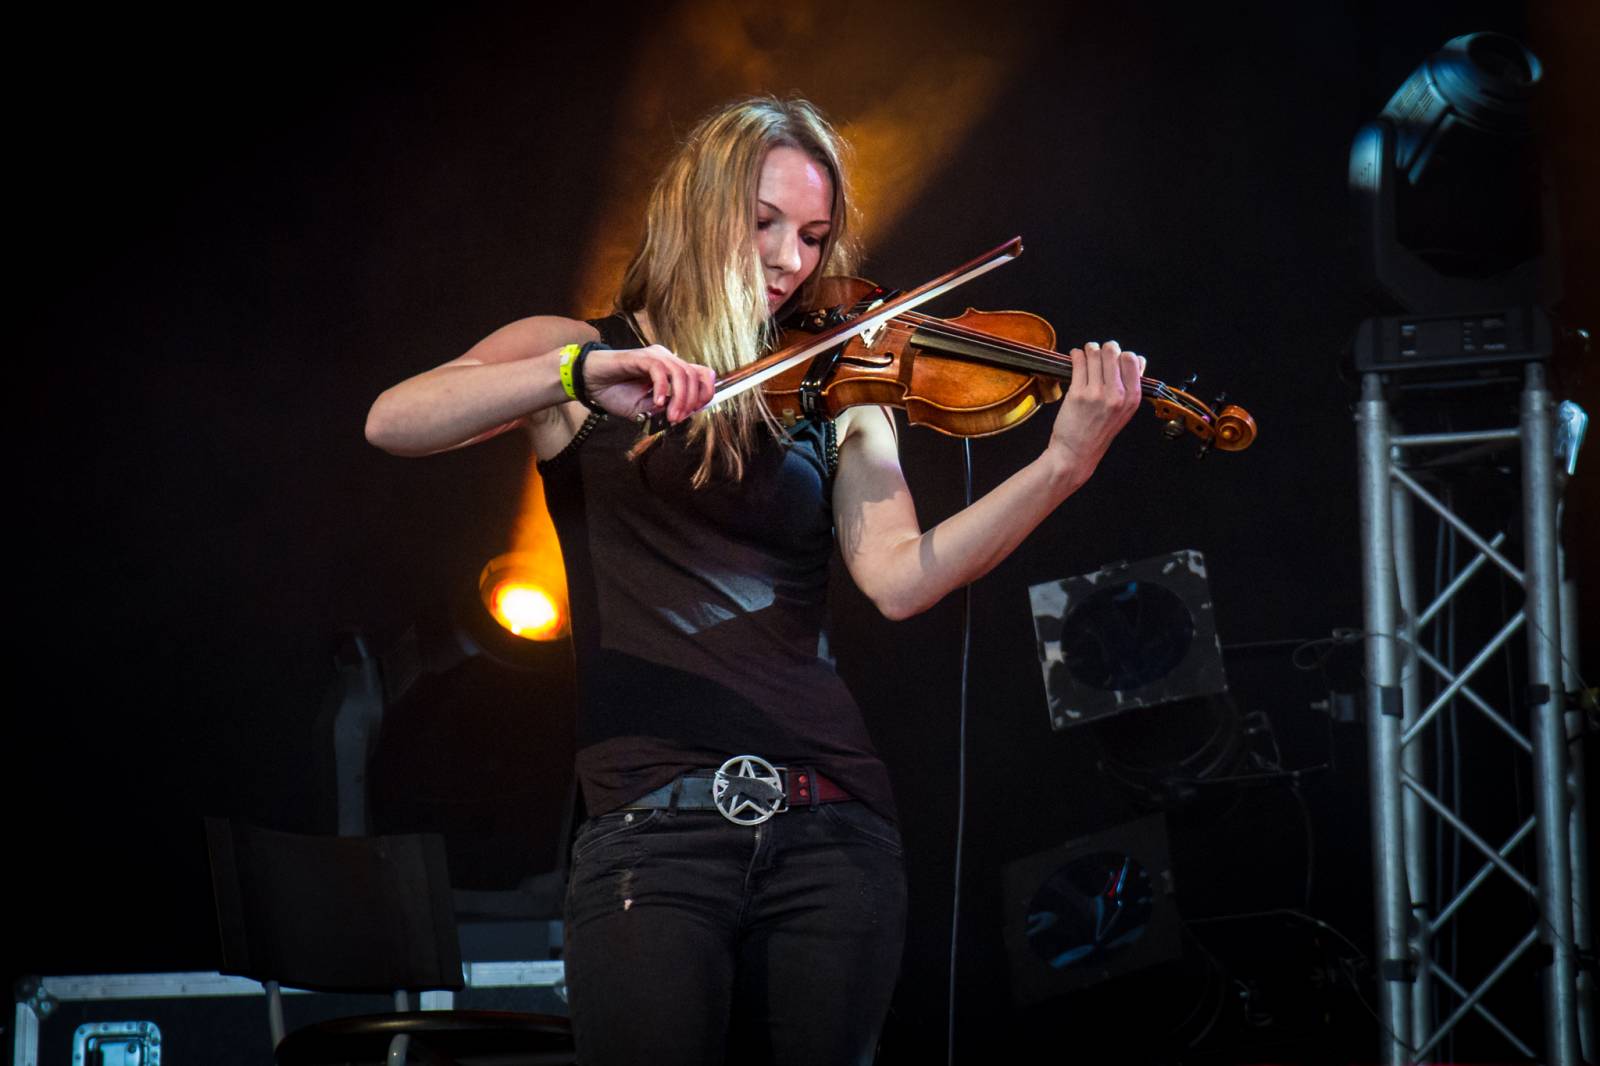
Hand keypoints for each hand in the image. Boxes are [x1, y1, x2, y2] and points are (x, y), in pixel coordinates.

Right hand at [580, 344, 716, 422]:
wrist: (590, 383)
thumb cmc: (616, 394)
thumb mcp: (645, 409)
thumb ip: (664, 410)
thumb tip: (684, 414)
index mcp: (671, 370)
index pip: (703, 375)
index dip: (705, 393)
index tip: (693, 413)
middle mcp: (666, 359)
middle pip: (695, 375)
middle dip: (692, 401)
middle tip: (678, 419)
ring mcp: (654, 356)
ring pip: (680, 373)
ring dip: (679, 398)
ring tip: (670, 416)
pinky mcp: (640, 357)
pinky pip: (659, 370)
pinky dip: (662, 389)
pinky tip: (657, 403)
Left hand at [1047, 340, 1144, 476]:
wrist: (1076, 454)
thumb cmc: (1098, 433)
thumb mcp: (1124, 412)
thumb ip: (1131, 387)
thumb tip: (1136, 359)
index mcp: (1133, 398)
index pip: (1133, 359)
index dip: (1121, 355)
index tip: (1114, 358)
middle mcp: (1117, 395)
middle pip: (1113, 351)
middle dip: (1104, 348)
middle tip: (1097, 352)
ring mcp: (1097, 393)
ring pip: (1094, 353)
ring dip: (1089, 349)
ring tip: (1085, 354)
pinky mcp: (1078, 393)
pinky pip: (1078, 361)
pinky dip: (1076, 355)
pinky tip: (1075, 357)